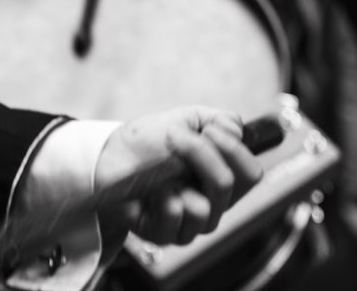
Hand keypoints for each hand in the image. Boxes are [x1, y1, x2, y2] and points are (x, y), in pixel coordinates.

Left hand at [94, 107, 262, 246]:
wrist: (104, 157)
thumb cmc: (146, 143)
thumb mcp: (183, 120)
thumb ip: (218, 120)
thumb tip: (239, 130)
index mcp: (222, 179)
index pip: (252, 174)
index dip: (234, 149)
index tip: (207, 130)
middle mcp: (213, 206)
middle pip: (229, 184)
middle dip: (199, 153)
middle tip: (174, 138)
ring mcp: (190, 225)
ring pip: (203, 207)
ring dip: (174, 179)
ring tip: (158, 174)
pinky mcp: (165, 236)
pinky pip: (174, 217)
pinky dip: (157, 195)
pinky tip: (147, 191)